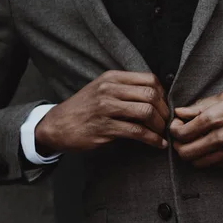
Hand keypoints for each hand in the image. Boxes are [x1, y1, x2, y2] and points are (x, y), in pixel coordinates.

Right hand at [35, 70, 169, 153]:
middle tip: (166, 122)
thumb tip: (157, 97)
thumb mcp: (102, 89)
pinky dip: (152, 139)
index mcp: (112, 77)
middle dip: (164, 111)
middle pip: (151, 95)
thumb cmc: (85, 109)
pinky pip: (137, 132)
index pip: (150, 79)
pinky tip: (158, 144)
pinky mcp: (104, 128)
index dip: (163, 95)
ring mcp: (106, 108)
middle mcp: (109, 89)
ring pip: (146, 112)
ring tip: (162, 133)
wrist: (56, 125)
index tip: (164, 107)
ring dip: (160, 125)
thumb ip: (125, 89)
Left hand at [169, 83, 222, 167]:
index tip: (178, 125)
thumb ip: (201, 107)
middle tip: (183, 138)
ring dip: (193, 155)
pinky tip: (213, 148)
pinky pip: (216, 165)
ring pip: (199, 163)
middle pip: (186, 152)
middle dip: (179, 146)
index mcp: (216, 117)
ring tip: (197, 143)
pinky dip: (209, 159)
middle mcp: (222, 137)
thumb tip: (181, 112)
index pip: (181, 134)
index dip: (174, 130)